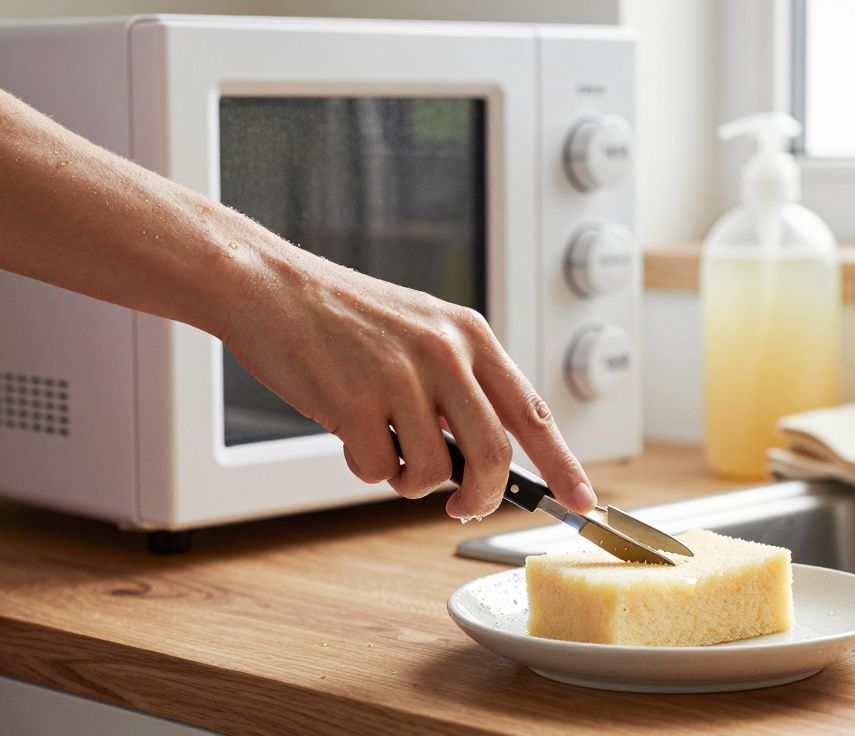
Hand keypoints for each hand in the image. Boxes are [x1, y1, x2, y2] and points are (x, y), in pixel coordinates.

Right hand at [220, 243, 596, 519]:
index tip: (583, 502)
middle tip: (462, 507)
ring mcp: (401, 377)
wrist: (271, 287)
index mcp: (470, 335)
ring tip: (383, 446)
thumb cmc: (343, 316)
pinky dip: (365, 468)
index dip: (563, 464)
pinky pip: (378, 470)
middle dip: (481, 497)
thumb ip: (459, 384)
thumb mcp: (421, 331)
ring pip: (433, 472)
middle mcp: (445, 353)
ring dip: (408, 481)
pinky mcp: (355, 403)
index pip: (532, 411)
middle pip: (493, 455)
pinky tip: (348, 433)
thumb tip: (484, 459)